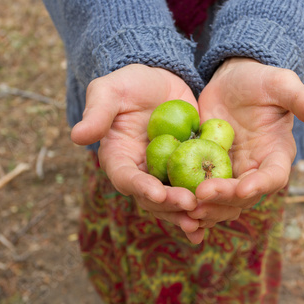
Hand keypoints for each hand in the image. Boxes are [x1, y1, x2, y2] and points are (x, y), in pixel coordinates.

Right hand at [71, 64, 204, 243]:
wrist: (160, 83)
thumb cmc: (130, 84)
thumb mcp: (109, 91)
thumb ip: (97, 113)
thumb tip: (76, 136)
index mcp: (119, 159)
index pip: (126, 178)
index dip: (140, 187)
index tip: (157, 193)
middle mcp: (142, 172)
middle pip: (153, 198)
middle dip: (171, 205)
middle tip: (191, 206)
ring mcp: (166, 174)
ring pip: (176, 201)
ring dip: (189, 213)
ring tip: (207, 220)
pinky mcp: (189, 168)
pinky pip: (198, 189)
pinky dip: (209, 202)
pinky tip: (227, 211)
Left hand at [189, 58, 303, 226]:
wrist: (230, 81)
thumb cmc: (258, 80)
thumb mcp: (280, 84)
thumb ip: (301, 99)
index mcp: (276, 154)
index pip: (274, 177)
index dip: (260, 185)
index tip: (243, 188)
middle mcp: (256, 170)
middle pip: (244, 196)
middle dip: (224, 200)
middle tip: (199, 198)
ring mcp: (232, 173)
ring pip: (223, 202)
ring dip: (206, 208)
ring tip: (184, 207)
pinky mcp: (209, 171)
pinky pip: (202, 192)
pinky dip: (190, 201)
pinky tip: (172, 203)